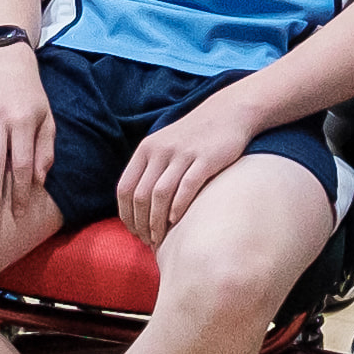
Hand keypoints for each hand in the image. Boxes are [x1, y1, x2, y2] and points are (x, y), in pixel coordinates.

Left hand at [116, 92, 261, 246]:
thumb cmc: (195, 137)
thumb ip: (150, 169)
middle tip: (149, 241)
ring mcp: (183, 154)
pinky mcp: (206, 158)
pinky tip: (177, 221)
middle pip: (141, 195)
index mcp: (146, 149)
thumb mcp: (165, 146)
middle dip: (141, 223)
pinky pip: (187, 187)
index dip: (127, 215)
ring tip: (160, 238)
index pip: (125, 188)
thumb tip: (137, 206)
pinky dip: (178, 207)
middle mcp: (160, 150)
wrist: (228, 112)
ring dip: (157, 221)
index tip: (134, 232)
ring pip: (160, 194)